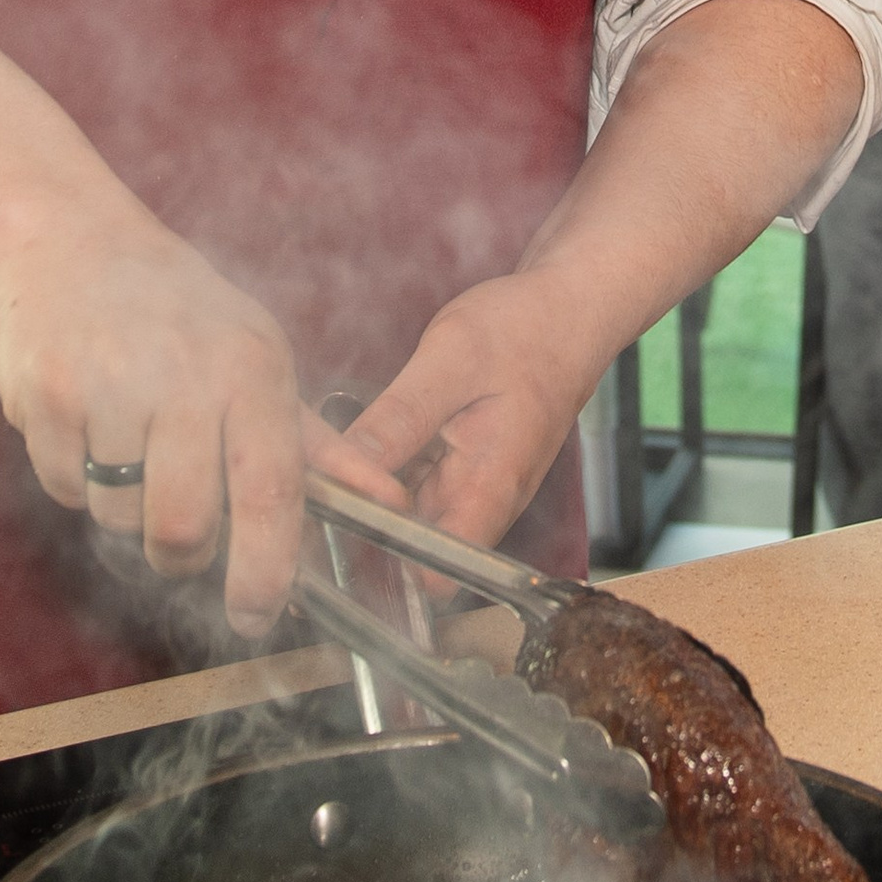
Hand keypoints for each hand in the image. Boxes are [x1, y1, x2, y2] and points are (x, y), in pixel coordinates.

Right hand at [0, 216, 393, 640]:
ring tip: (130, 443)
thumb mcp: (258, 357)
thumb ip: (318, 446)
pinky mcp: (45, 396)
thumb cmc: (178, 311)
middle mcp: (183, 376)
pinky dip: (76, 476)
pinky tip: (88, 419)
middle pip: (181, 528)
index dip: (265, 569)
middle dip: (180, 553)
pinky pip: (64, 489)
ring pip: (116, 518)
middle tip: (180, 528)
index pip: (270, 490)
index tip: (257, 616)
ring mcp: (107, 385)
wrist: (71, 244)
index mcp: (249, 369)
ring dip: (124, 508)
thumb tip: (387, 503)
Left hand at [341, 270, 609, 550]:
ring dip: (370, 496)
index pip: (435, 574)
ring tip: (324, 464)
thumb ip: (398, 419)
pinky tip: (361, 442)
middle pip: (413, 548)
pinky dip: (388, 469)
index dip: (381, 563)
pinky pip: (416, 484)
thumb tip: (341, 470)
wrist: (570, 308)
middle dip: (360, 525)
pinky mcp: (466, 466)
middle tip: (311, 490)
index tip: (331, 530)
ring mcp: (475, 485)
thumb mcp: (452, 361)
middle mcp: (484, 502)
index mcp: (488, 490)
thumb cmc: (527, 329)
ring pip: (408, 515)